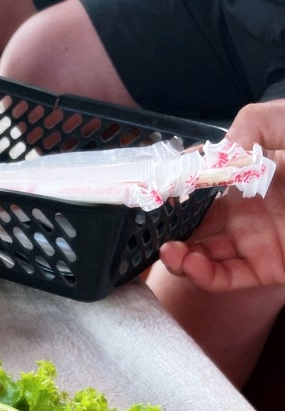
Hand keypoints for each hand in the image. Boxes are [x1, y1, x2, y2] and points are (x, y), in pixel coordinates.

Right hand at [158, 101, 284, 292]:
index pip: (204, 185)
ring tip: (165, 250)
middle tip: (150, 227)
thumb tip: (212, 154)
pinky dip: (201, 274)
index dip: (178, 189)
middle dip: (169, 229)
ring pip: (204, 256)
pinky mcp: (268, 270)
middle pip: (196, 225)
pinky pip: (225, 278)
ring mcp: (257, 243)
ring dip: (178, 256)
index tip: (157, 189)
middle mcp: (250, 211)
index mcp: (254, 175)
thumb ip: (251, 125)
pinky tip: (186, 260)